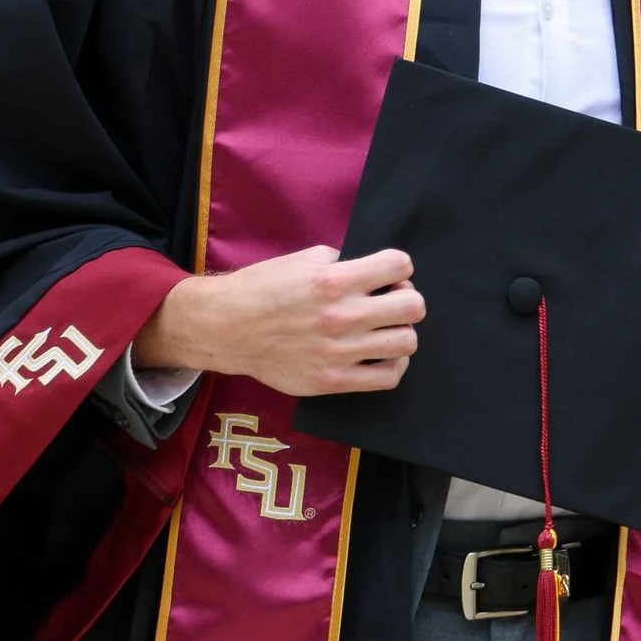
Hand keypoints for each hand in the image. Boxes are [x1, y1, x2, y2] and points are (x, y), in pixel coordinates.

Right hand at [132, 245, 424, 399]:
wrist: (227, 328)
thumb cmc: (262, 289)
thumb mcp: (302, 260)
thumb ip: (342, 263)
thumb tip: (374, 273)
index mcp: (332, 280)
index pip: (399, 265)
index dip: (398, 267)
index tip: (389, 275)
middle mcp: (340, 316)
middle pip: (412, 306)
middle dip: (405, 298)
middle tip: (390, 301)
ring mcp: (339, 352)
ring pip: (406, 342)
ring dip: (401, 331)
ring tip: (384, 329)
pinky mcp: (334, 380)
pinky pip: (389, 377)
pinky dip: (394, 363)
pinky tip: (381, 354)